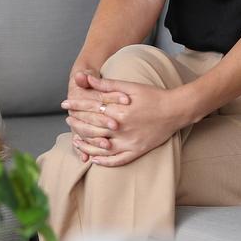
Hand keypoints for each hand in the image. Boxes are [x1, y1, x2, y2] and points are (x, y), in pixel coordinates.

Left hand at [63, 73, 192, 167]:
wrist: (175, 110)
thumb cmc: (153, 95)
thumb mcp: (130, 86)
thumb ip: (107, 84)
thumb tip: (87, 79)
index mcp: (118, 110)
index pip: (90, 108)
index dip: (76, 106)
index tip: (65, 104)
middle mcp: (121, 128)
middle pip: (92, 128)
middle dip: (77, 124)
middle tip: (68, 122)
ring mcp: (129, 142)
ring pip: (101, 148)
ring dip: (86, 145)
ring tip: (76, 141)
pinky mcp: (137, 151)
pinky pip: (117, 160)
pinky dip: (104, 161)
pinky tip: (94, 160)